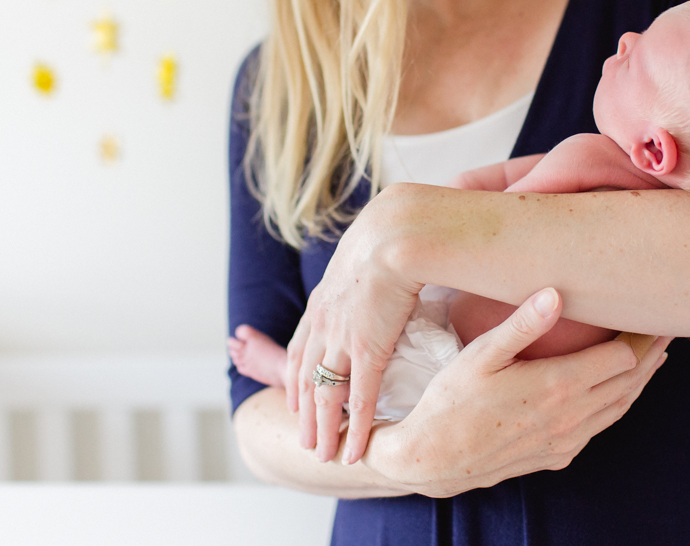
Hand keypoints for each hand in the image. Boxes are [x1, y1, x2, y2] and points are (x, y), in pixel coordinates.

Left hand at [284, 194, 423, 463]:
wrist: (395, 233)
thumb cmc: (391, 234)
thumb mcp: (368, 252)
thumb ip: (368, 268)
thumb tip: (382, 267)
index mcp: (323, 301)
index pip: (301, 348)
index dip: (296, 377)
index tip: (295, 398)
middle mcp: (323, 324)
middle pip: (304, 379)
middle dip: (303, 413)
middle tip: (304, 440)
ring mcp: (341, 340)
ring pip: (324, 397)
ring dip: (322, 430)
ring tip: (322, 454)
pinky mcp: (366, 351)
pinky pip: (357, 401)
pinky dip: (354, 429)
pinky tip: (355, 449)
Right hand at [375, 288, 670, 497]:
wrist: (433, 459)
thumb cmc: (451, 401)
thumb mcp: (480, 356)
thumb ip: (521, 324)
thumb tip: (556, 292)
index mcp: (558, 387)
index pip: (623, 357)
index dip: (643, 335)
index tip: (653, 312)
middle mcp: (571, 418)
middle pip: (630, 383)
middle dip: (652, 353)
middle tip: (667, 327)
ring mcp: (566, 440)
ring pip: (620, 408)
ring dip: (640, 381)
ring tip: (655, 356)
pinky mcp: (557, 455)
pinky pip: (600, 427)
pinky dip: (617, 404)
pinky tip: (615, 391)